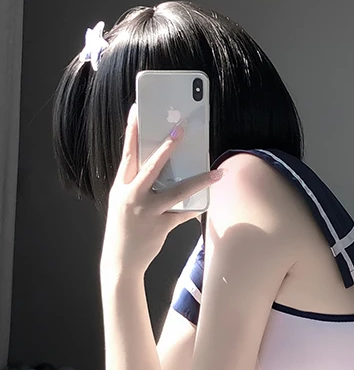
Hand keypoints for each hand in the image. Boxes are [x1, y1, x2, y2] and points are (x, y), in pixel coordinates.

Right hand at [101, 103, 222, 274]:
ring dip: (199, 181)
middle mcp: (133, 195)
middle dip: (167, 146)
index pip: (127, 152)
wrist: (121, 260)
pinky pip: (184, 214)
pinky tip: (209, 203)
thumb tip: (163, 169)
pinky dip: (196, 209)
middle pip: (152, 165)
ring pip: (177, 191)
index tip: (137, 110)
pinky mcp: (161, 225)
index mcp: (122, 185)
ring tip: (216, 173)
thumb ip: (139, 185)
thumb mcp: (125, 202)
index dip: (131, 130)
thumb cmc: (125, 227)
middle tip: (181, 129)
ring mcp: (147, 210)